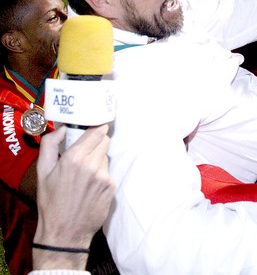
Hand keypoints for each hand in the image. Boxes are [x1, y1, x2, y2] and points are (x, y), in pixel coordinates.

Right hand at [33, 125, 114, 269]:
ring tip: (85, 174)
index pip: (96, 132)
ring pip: (106, 157)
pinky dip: (102, 174)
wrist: (65, 232)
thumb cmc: (51, 202)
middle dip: (97, 143)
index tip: (95, 127)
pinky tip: (91, 186)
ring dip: (99, 159)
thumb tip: (63, 128)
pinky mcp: (112, 187)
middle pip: (104, 141)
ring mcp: (104, 176)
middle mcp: (91, 165)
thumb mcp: (42, 172)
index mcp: (73, 159)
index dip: (97, 128)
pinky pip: (109, 172)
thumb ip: (50, 145)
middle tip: (86, 151)